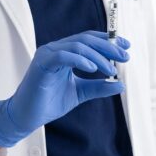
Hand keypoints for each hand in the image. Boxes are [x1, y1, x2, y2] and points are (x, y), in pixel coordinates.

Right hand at [0, 31, 129, 147]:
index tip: (127, 46)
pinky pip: (63, 56)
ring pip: (78, 46)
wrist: (28, 116)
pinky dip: (80, 60)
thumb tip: (121, 84)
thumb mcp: (81, 93)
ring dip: (98, 57)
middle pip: (86, 40)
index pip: (89, 40)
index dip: (109, 40)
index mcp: (65, 53)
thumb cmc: (50, 102)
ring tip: (111, 70)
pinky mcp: (41, 64)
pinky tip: (93, 69)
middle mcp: (56, 50)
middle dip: (108, 47)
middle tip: (125, 57)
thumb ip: (99, 87)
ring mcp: (48, 55)